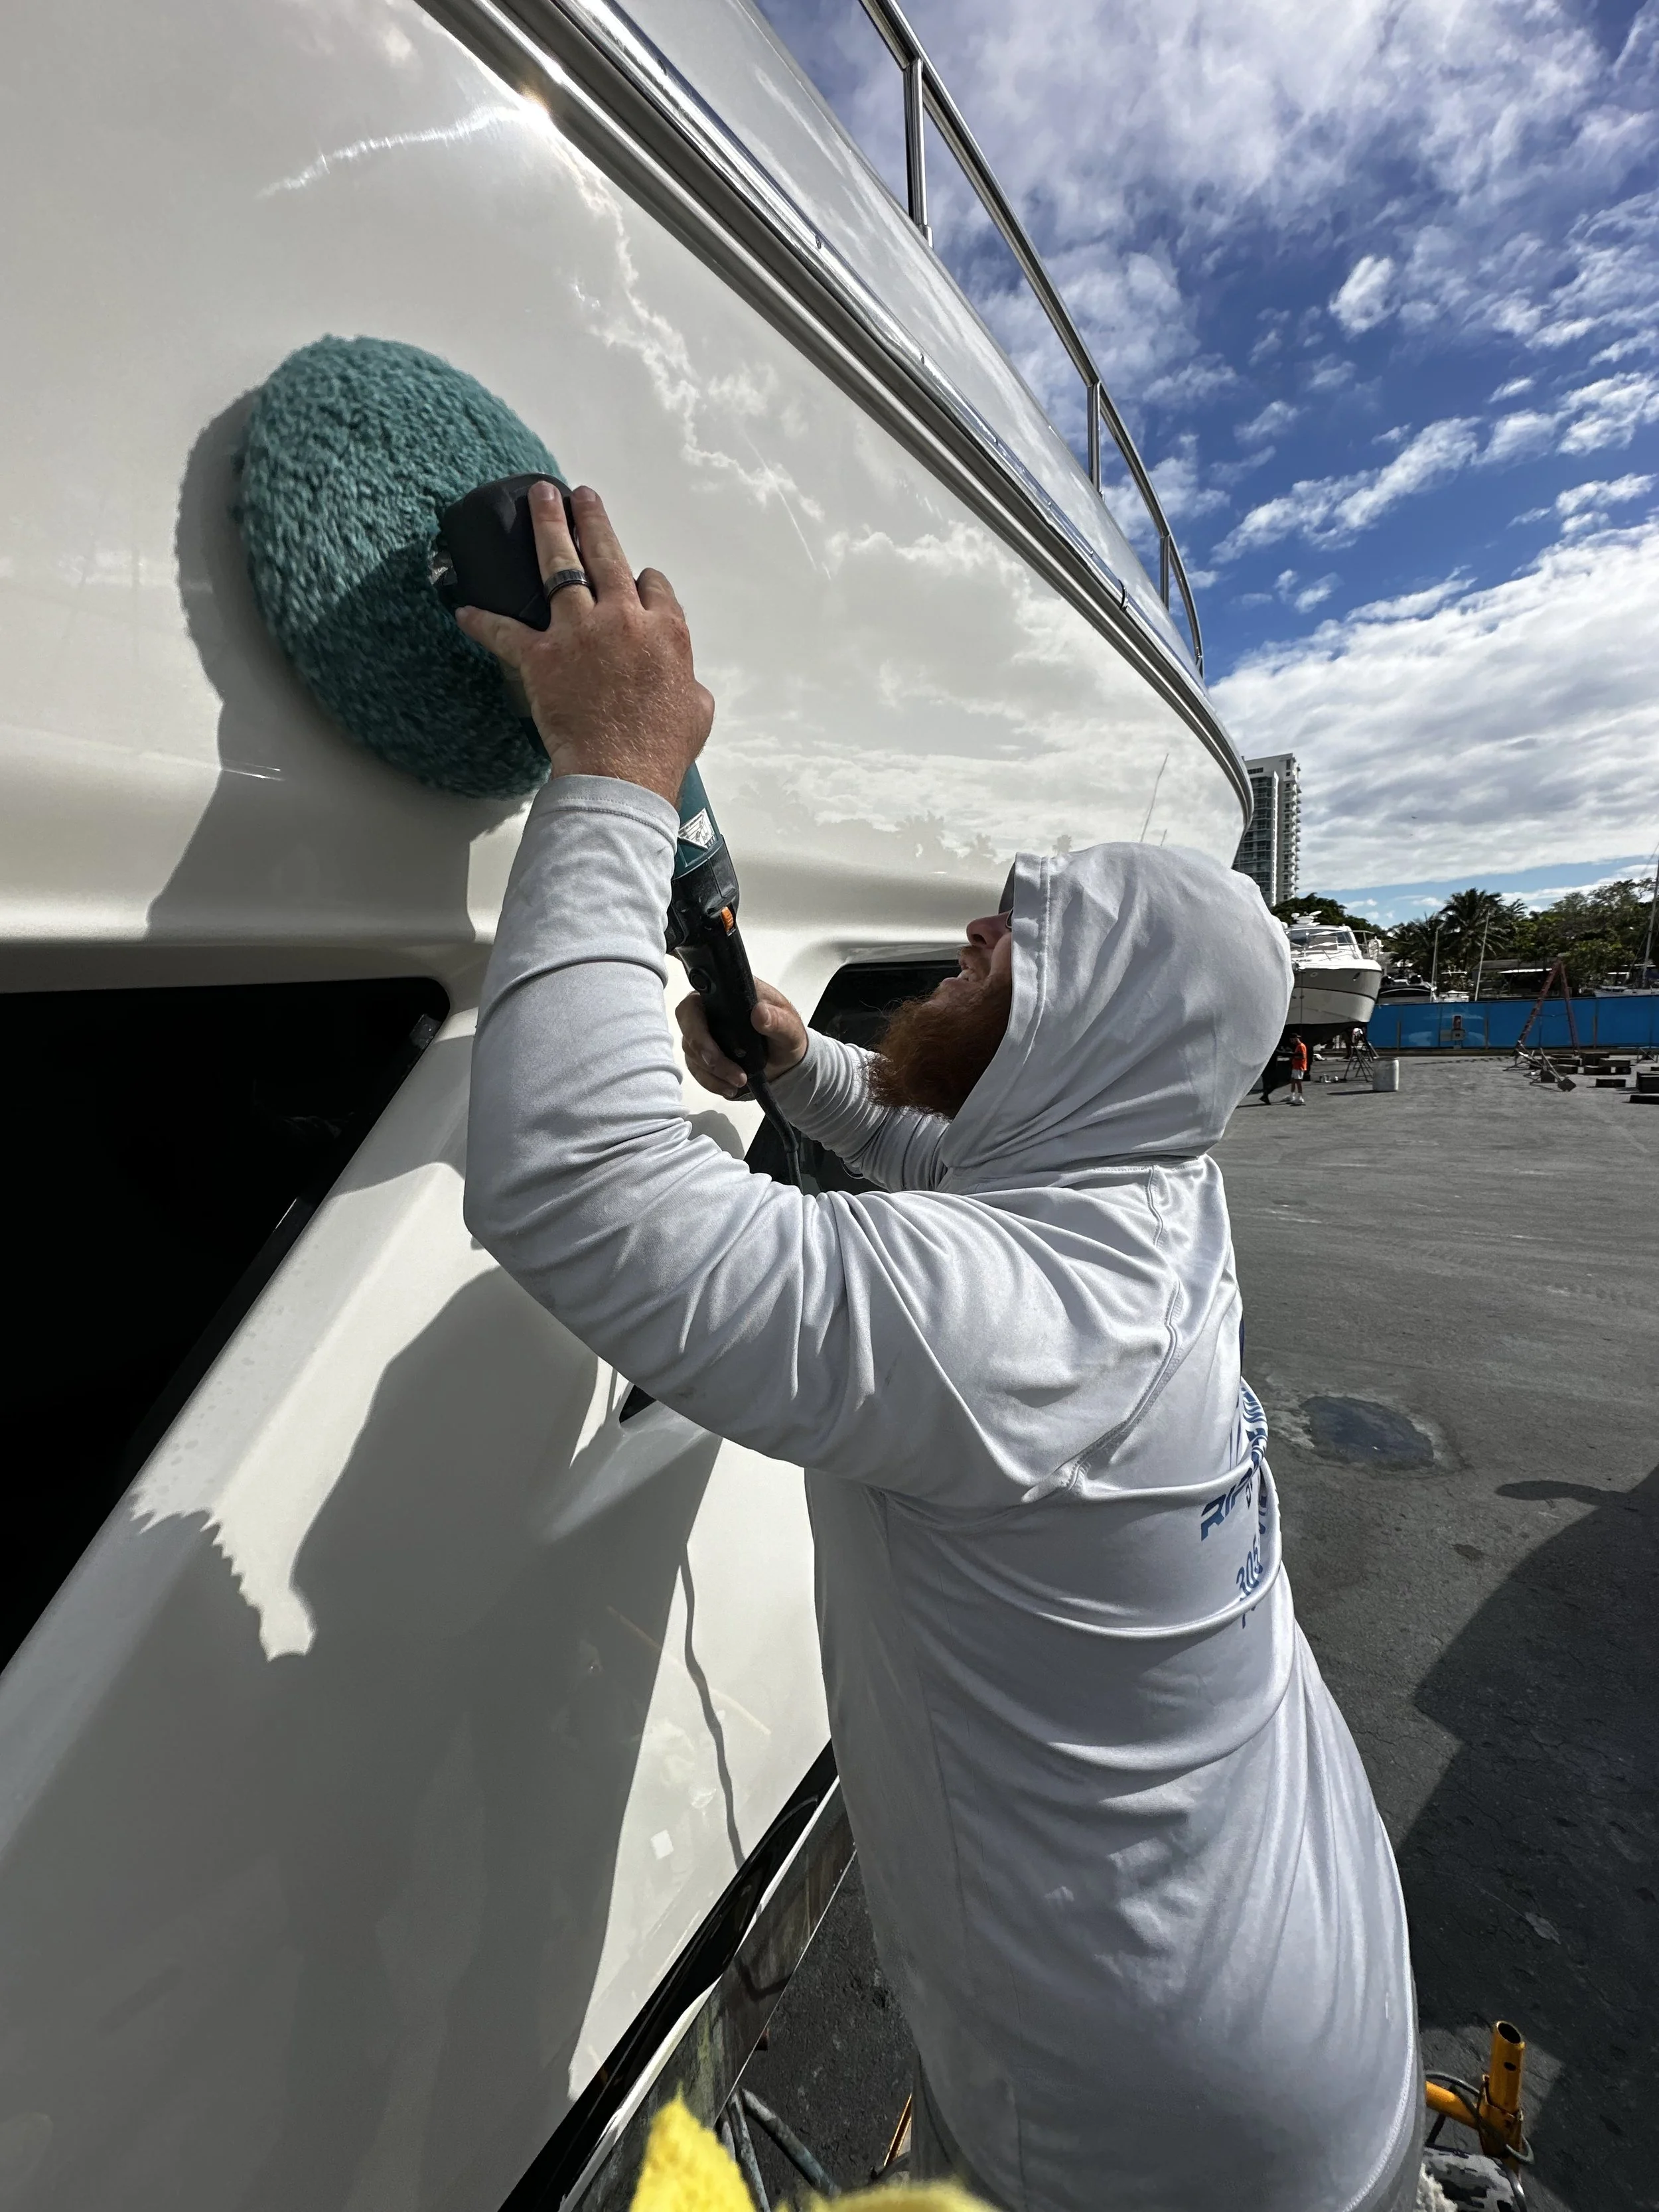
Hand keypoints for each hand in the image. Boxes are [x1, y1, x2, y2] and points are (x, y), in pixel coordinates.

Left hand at [456, 483, 712, 804]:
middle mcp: (622, 618)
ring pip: (559, 566)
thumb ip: (689, 682)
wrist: (621, 773)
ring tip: (540, 500)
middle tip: (581, 495)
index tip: (637, 580)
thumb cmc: (662, 748)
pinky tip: (463, 609)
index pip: (654, 585)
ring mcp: (579, 632)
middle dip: (593, 519)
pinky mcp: (540, 656)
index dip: (645, 581)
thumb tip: (685, 682)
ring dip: (549, 528)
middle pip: (607, 555)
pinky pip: (504, 631)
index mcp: (665, 630)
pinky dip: (481, 621)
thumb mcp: (697, 709)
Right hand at [676, 980, 807, 1098]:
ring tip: (740, 1082)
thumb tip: (759, 1013)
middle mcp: (707, 1013)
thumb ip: (777, 1020)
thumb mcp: (789, 1027)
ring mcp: (703, 1036)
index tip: (712, 1044)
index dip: (694, 1020)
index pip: (695, 1002)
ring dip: (713, 1073)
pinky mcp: (703, 1058)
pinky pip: (698, 1072)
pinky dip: (713, 1083)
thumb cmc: (785, 1034)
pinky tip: (731, 1088)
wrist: (785, 1060)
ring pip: (691, 1053)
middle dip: (706, 1054)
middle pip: (688, 1029)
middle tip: (733, 1072)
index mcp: (725, 996)